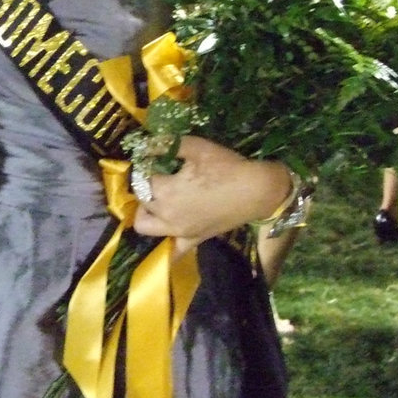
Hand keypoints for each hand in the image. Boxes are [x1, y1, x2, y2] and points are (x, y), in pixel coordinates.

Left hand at [133, 135, 291, 242]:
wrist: (257, 190)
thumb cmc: (226, 166)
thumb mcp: (195, 147)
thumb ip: (166, 145)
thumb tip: (145, 145)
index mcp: (165, 191)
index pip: (140, 180)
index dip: (143, 168)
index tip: (150, 161)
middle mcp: (167, 214)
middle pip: (140, 202)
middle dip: (143, 188)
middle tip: (155, 177)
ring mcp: (179, 231)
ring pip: (146, 227)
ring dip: (146, 213)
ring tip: (157, 201)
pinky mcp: (194, 240)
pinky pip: (174, 252)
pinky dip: (166, 248)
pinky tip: (167, 236)